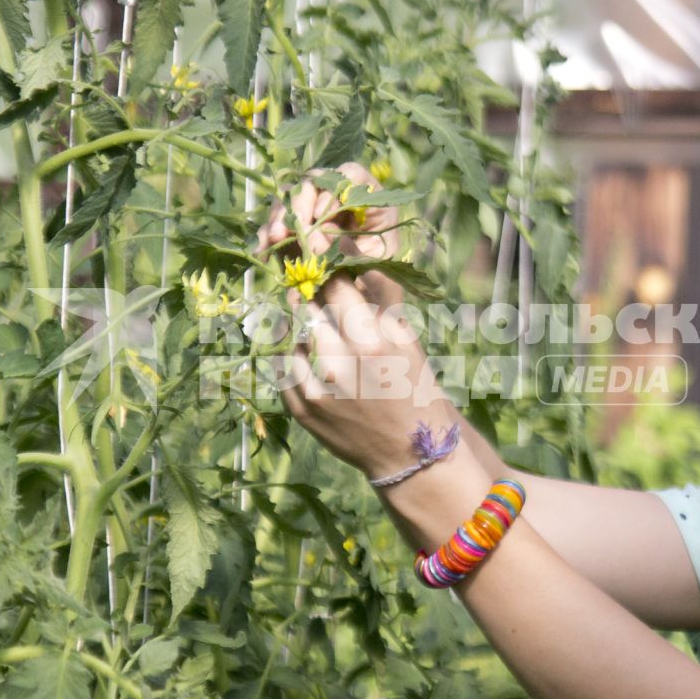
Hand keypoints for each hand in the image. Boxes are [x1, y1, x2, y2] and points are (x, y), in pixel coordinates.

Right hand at [254, 161, 405, 309]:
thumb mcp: (373, 272)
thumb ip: (348, 252)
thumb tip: (315, 235)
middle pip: (315, 181)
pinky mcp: (296, 232)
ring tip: (273, 239)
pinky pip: (277, 223)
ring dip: (279, 215)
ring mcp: (316, 215)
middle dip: (298, 202)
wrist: (366, 314)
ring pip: (291, 196)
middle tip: (290, 228)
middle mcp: (342, 203)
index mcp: (371, 205)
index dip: (332, 190)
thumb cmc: (381, 290)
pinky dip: (267, 234)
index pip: (351, 175)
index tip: (320, 215)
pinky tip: (263, 250)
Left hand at [283, 273, 460, 483]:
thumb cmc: (414, 388)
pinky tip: (316, 364)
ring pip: (294, 335)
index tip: (318, 247)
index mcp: (370, 341)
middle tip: (320, 297)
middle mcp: (338, 362)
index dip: (325, 264)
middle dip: (314, 298)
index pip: (334, 284)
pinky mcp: (300, 408)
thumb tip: (352, 257)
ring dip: (306, 330)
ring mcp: (314, 388)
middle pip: (307, 306)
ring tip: (328, 341)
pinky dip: (297, 359)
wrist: (409, 452)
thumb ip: (377, 299)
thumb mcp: (406, 339)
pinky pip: (285, 367)